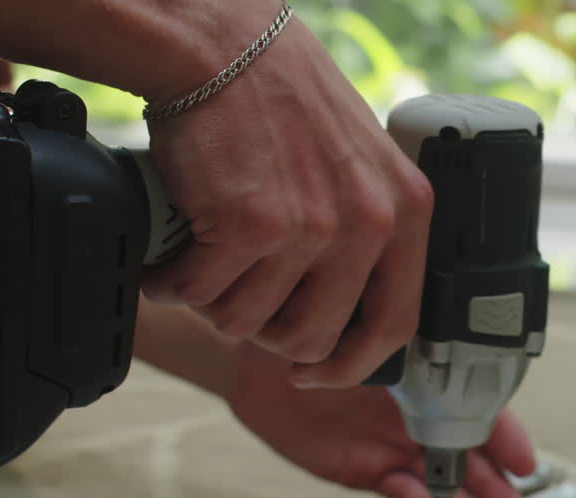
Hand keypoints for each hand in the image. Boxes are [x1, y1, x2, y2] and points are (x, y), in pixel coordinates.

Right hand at [140, 17, 431, 388]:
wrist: (223, 47)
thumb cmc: (284, 101)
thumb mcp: (361, 164)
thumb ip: (367, 231)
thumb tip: (345, 313)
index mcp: (405, 212)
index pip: (394, 325)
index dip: (350, 365)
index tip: (316, 371)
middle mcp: (366, 225)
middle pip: (312, 338)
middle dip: (265, 333)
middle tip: (239, 300)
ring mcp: (309, 228)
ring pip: (247, 322)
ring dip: (214, 304)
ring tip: (203, 265)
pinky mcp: (248, 226)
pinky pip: (200, 293)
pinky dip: (172, 284)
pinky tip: (170, 258)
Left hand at [226, 343, 533, 497]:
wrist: (261, 363)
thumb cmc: (315, 335)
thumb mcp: (361, 333)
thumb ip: (396, 348)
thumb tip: (432, 344)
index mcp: (432, 379)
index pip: (480, 410)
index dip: (505, 438)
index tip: (524, 463)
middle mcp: (422, 416)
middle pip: (470, 456)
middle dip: (496, 488)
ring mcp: (397, 446)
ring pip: (440, 481)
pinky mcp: (368, 471)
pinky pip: (399, 492)